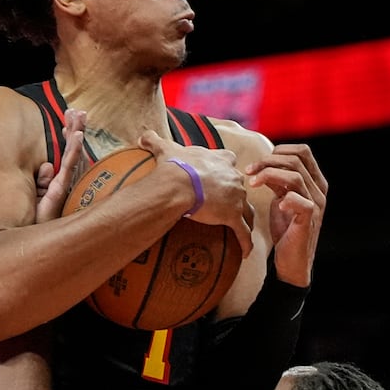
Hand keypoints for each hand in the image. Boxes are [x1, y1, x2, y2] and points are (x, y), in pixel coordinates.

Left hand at [35, 109, 87, 222]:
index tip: (71, 116)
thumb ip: (42, 179)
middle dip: (75, 129)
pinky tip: (77, 136)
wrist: (36, 240)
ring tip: (79, 115)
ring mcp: (64, 184)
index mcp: (59, 180)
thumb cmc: (36, 220)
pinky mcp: (60, 189)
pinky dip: (74, 150)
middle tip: (78, 110)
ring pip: (72, 154)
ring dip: (76, 133)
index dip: (70, 135)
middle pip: (72, 150)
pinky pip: (68, 167)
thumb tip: (46, 166)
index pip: (66, 153)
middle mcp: (64, 180)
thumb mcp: (37, 195)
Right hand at [139, 129, 253, 257]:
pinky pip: (243, 232)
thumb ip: (155, 140)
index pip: (229, 160)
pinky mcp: (232, 216)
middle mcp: (233, 177)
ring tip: (242, 227)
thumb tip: (142, 135)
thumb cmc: (174, 166)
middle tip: (229, 204)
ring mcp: (235, 197)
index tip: (221, 174)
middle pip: (240, 186)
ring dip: (245, 218)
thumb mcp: (165, 149)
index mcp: (220, 160)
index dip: (226, 168)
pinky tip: (246, 253)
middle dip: (236, 194)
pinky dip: (246, 242)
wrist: (178, 184)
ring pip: (247, 210)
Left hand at [244, 143, 326, 286]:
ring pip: (295, 176)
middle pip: (296, 159)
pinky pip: (301, 202)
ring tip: (252, 183)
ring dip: (269, 175)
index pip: (302, 151)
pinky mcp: (309, 220)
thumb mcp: (281, 198)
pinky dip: (286, 199)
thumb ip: (277, 181)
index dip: (278, 151)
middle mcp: (319, 190)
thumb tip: (263, 163)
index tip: (258, 163)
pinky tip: (275, 204)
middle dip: (268, 161)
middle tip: (248, 171)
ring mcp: (316, 204)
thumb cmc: (285, 228)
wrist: (291, 261)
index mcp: (314, 181)